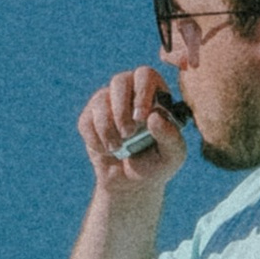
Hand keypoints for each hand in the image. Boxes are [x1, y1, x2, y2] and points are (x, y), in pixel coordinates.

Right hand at [78, 62, 185, 194]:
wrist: (131, 183)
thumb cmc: (157, 164)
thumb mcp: (172, 155)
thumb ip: (170, 136)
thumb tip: (153, 117)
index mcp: (155, 94)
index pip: (145, 75)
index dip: (142, 92)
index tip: (141, 118)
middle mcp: (130, 92)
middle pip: (119, 81)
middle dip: (121, 110)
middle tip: (128, 134)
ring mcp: (107, 103)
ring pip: (100, 101)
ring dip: (108, 129)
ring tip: (118, 148)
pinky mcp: (89, 118)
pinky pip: (86, 121)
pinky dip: (96, 140)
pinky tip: (107, 150)